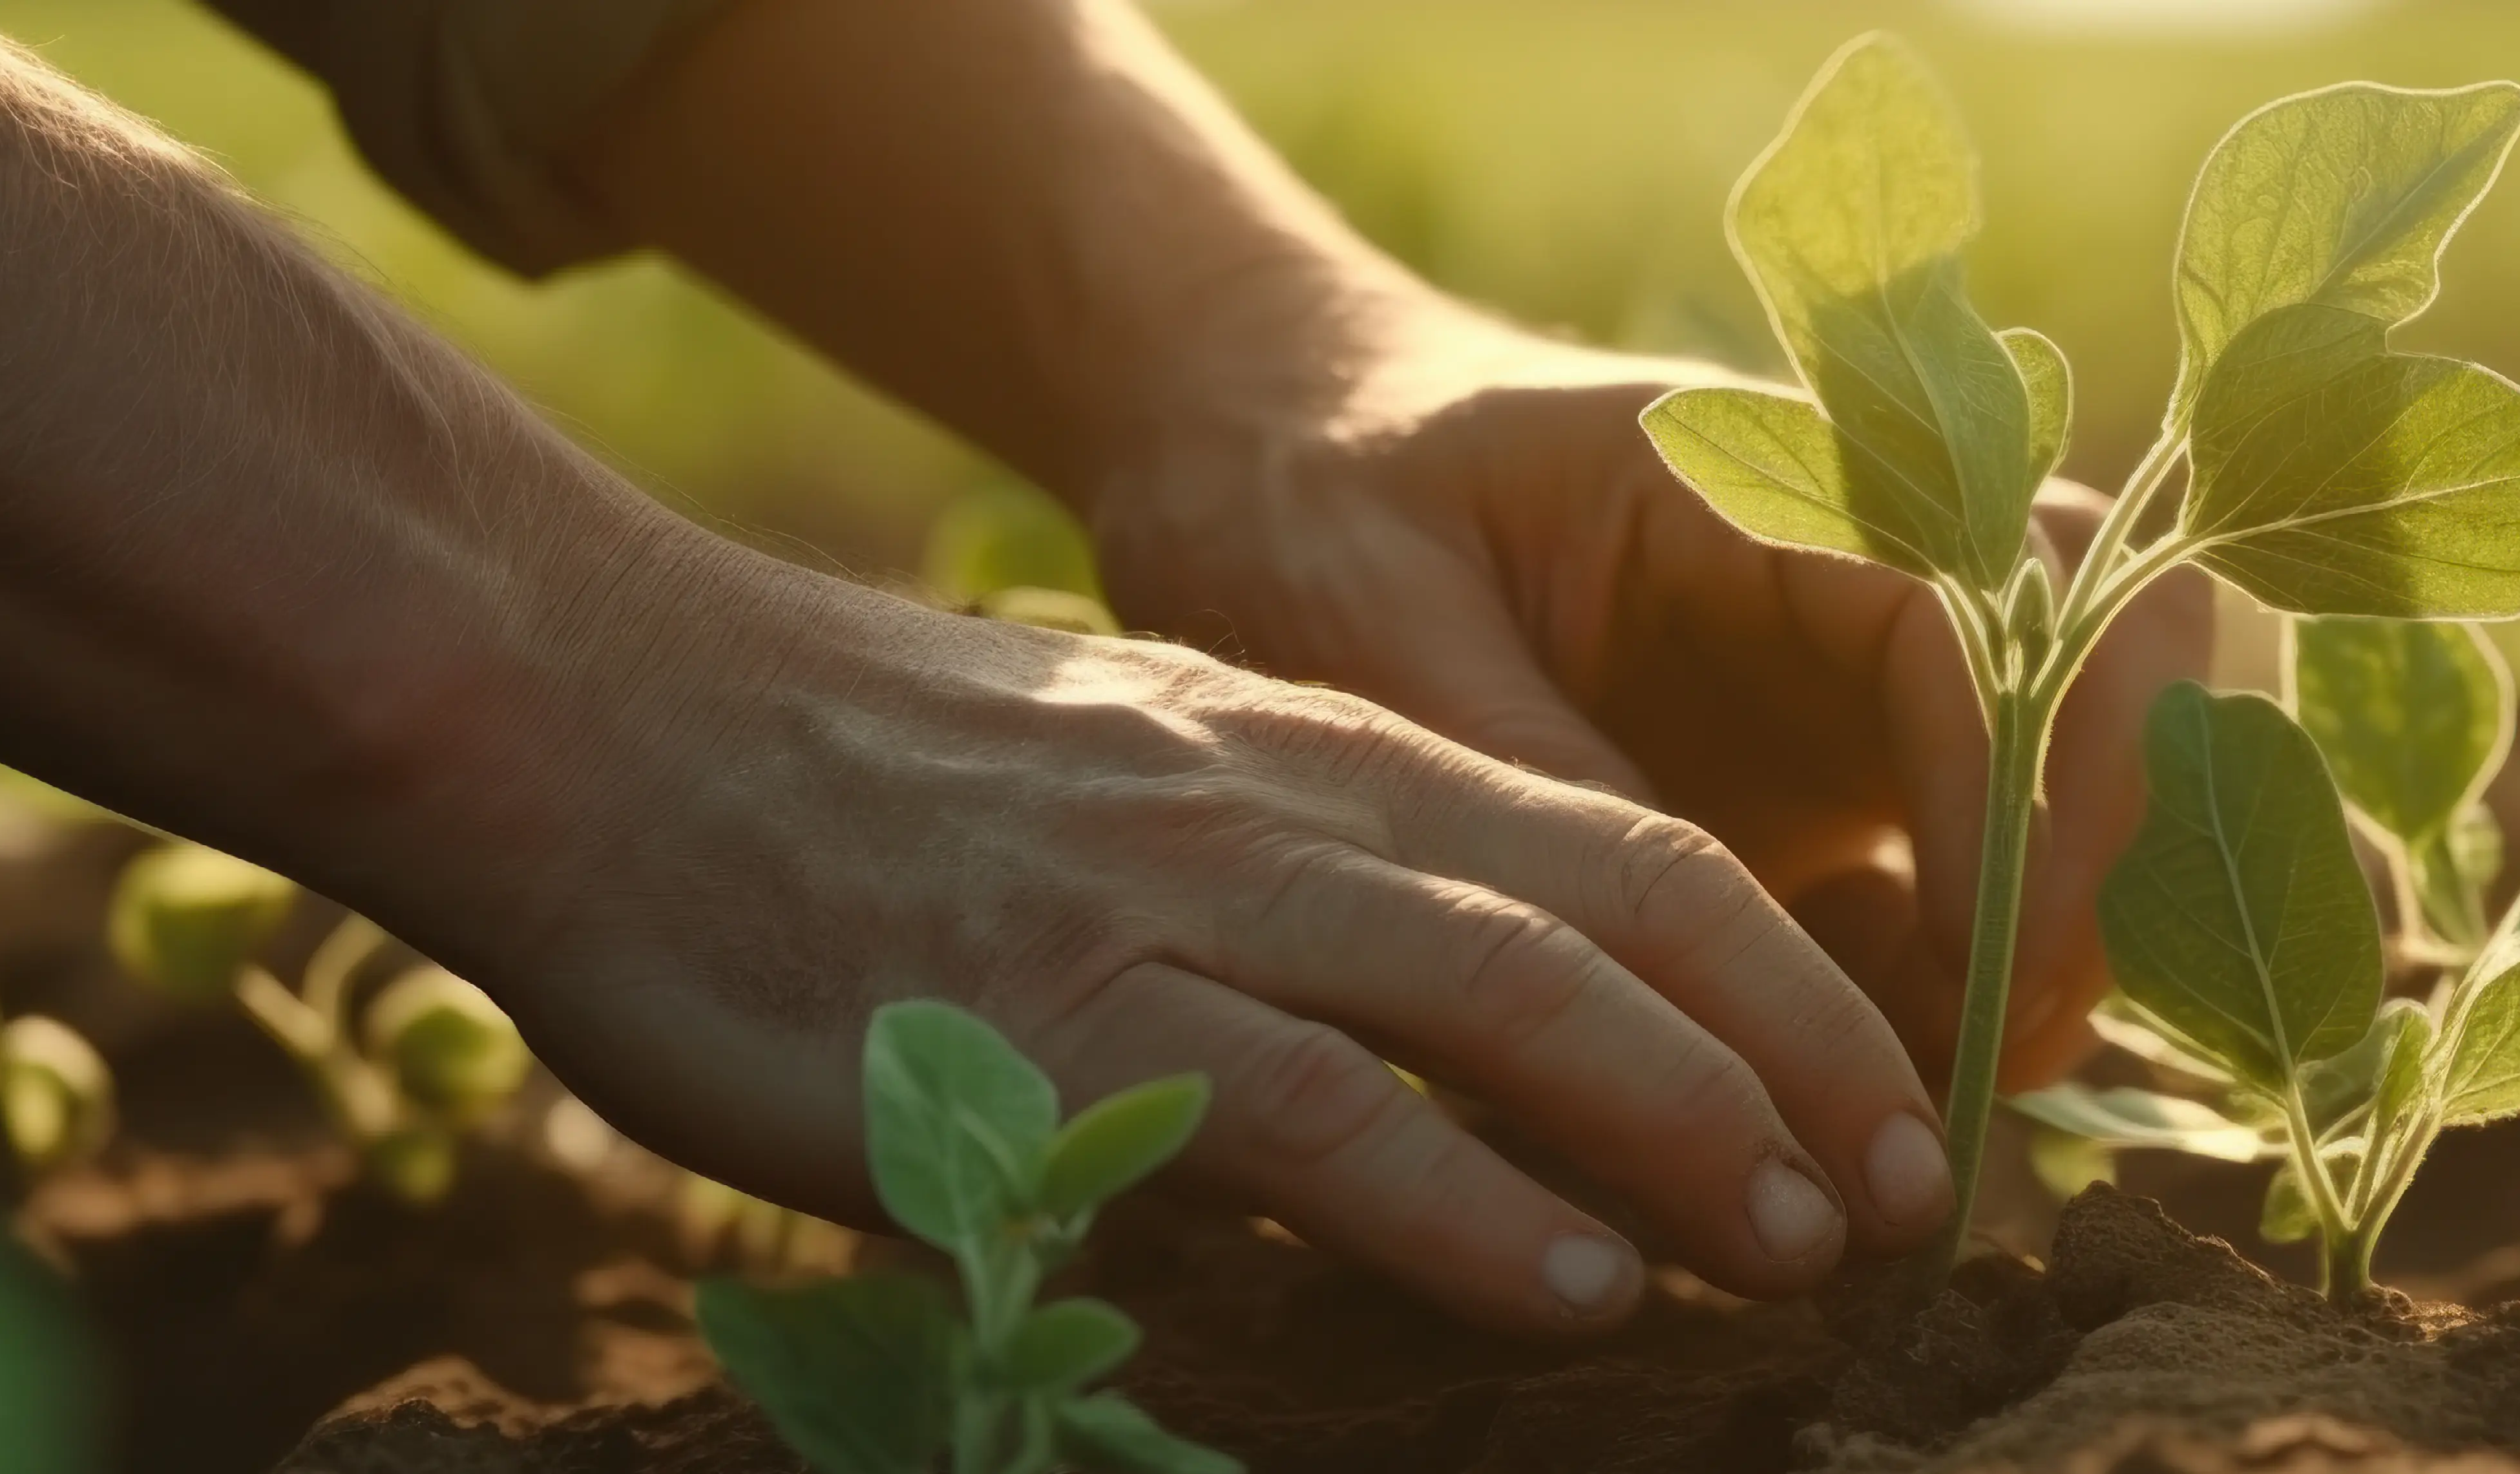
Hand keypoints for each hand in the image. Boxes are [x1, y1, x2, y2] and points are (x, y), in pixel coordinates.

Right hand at [455, 578, 1951, 1336]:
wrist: (603, 719)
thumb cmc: (861, 787)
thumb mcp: (1128, 791)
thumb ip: (1288, 889)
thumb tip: (1430, 1052)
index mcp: (1314, 749)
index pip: (1617, 850)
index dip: (1780, 974)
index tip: (1887, 1093)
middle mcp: (1283, 805)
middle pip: (1616, 914)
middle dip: (1792, 1054)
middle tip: (1916, 1193)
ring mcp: (1173, 902)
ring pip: (1504, 996)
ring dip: (1683, 1124)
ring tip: (1805, 1245)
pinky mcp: (1054, 1019)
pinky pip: (1310, 1107)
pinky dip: (1461, 1199)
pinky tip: (1573, 1282)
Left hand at [1091, 313, 2220, 1093]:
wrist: (1265, 459)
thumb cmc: (1306, 503)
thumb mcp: (1372, 621)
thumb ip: (1528, 766)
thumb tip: (1679, 955)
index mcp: (1757, 472)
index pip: (1987, 597)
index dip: (2022, 781)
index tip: (1981, 963)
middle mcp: (1852, 560)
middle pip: (2110, 663)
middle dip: (2094, 860)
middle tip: (2004, 1048)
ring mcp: (1856, 673)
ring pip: (2077, 777)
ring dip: (2049, 943)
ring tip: (1936, 1111)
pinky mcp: (1833, 779)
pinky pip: (1968, 883)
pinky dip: (1961, 988)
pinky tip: (1865, 1090)